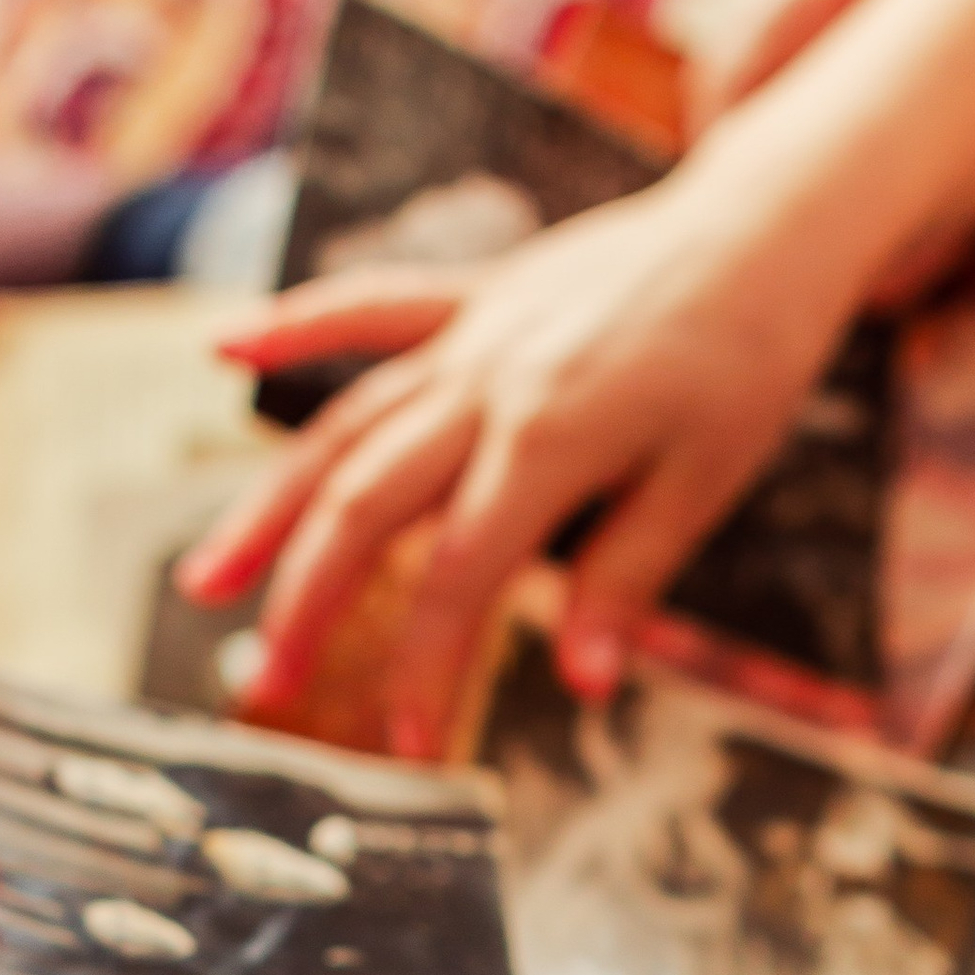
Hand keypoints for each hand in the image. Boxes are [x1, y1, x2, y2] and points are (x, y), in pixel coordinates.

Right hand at [177, 168, 859, 758]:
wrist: (765, 228)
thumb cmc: (749, 358)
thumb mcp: (706, 480)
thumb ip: (627, 579)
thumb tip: (582, 686)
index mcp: (552, 437)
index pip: (462, 575)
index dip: (424, 666)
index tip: (406, 746)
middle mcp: (490, 382)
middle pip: (369, 502)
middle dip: (308, 601)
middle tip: (264, 688)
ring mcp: (473, 333)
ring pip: (346, 423)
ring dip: (272, 502)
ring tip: (209, 578)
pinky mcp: (476, 297)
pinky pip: (372, 308)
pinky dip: (298, 326)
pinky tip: (224, 350)